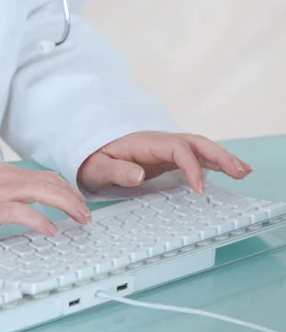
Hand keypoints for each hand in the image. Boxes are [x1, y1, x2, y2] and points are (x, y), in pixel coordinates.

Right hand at [0, 163, 90, 250]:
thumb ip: (12, 193)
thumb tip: (40, 201)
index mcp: (2, 173)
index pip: (44, 175)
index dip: (66, 188)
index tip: (79, 202)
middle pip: (47, 181)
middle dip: (72, 197)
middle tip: (86, 213)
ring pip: (40, 192)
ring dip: (65, 205)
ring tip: (79, 218)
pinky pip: (21, 212)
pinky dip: (40, 220)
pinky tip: (52, 230)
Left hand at [78, 131, 251, 192]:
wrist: (87, 155)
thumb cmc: (92, 161)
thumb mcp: (98, 168)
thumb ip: (117, 171)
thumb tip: (139, 173)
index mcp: (144, 143)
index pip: (177, 149)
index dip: (191, 167)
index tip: (199, 189)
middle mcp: (158, 142)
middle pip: (194, 142)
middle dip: (219, 155)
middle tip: (240, 172)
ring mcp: (163, 149)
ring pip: (197, 147)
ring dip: (221, 158)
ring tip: (244, 172)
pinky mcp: (165, 158)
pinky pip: (192, 156)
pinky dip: (211, 162)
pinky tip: (227, 171)